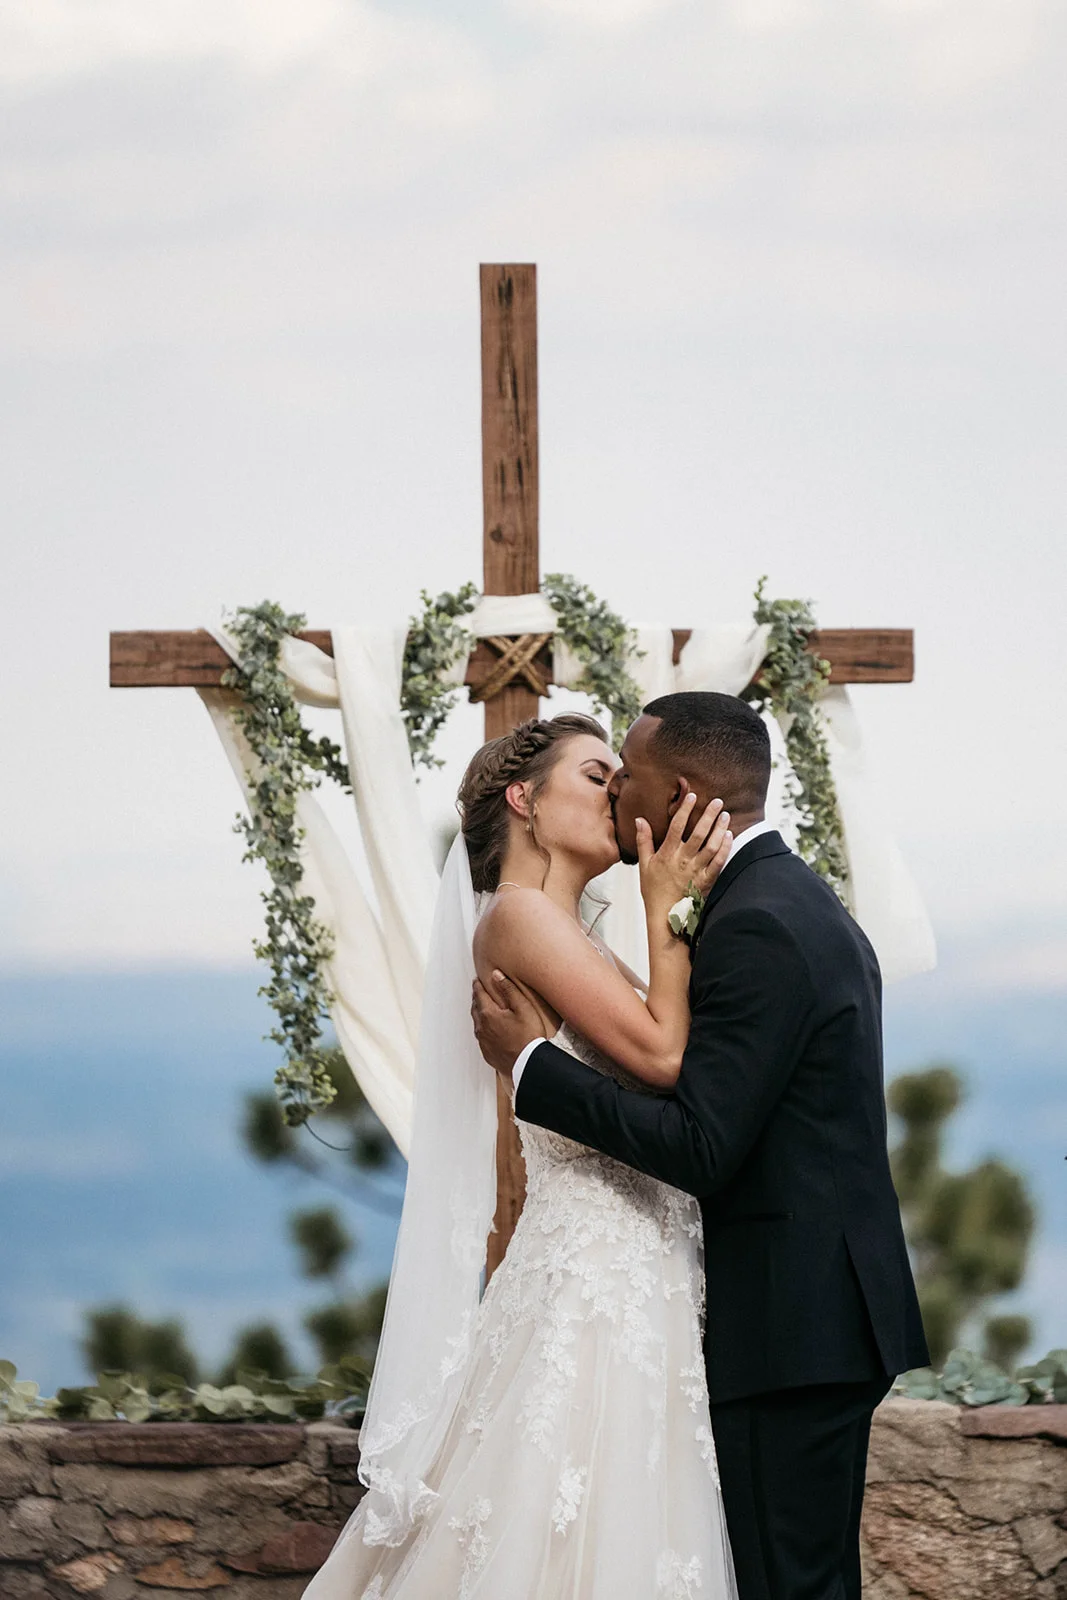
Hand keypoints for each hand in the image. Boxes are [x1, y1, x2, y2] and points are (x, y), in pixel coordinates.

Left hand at [471, 971, 546, 1078]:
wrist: (528, 1064)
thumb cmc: (528, 1036)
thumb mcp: (523, 1007)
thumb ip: (508, 989)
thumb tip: (495, 974)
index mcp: (488, 1014)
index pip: (479, 994)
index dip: (478, 985)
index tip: (477, 980)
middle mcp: (482, 1027)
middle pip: (475, 1008)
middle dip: (477, 998)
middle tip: (479, 991)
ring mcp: (483, 1041)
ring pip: (477, 1022)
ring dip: (479, 1013)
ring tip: (483, 1007)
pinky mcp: (487, 1052)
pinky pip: (481, 1036)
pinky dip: (483, 1028)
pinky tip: (489, 1029)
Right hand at [637, 793, 731, 914]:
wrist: (665, 916)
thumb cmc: (653, 889)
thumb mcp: (644, 864)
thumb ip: (644, 840)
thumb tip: (639, 819)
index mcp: (667, 854)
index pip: (677, 826)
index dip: (685, 810)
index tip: (692, 796)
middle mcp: (683, 860)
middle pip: (698, 833)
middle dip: (709, 815)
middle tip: (718, 801)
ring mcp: (696, 871)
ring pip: (711, 846)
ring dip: (720, 829)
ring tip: (725, 815)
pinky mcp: (706, 881)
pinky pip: (718, 862)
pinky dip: (725, 848)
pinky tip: (729, 836)